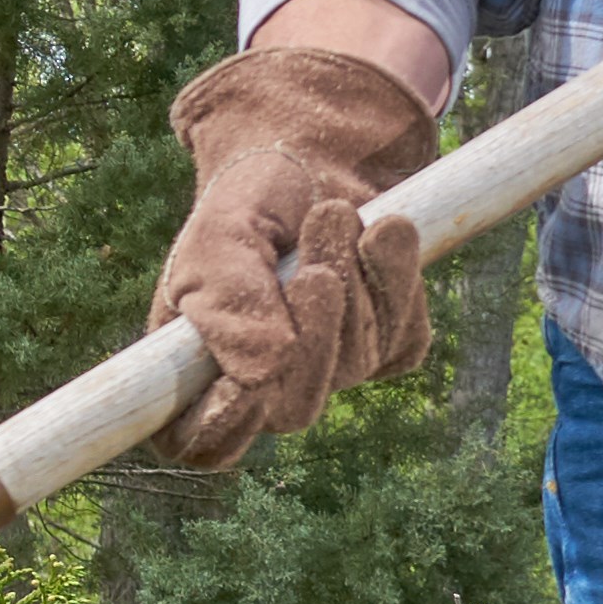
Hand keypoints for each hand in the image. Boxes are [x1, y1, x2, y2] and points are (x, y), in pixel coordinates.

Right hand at [153, 37, 443, 467]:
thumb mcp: (217, 240)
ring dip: (352, 278)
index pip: (203, 442)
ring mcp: (333, 372)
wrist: (315, 161)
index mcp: (199, 373)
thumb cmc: (247, 205)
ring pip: (357, 363)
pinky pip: (403, 334)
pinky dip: (395, 276)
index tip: (246, 380)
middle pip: (296, 407)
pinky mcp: (388, 348)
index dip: (223, 425)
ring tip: (332, 214)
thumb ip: (227, 302)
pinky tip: (381, 233)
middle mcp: (268, 387)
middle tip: (310, 260)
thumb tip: (267, 370)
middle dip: (312, 328)